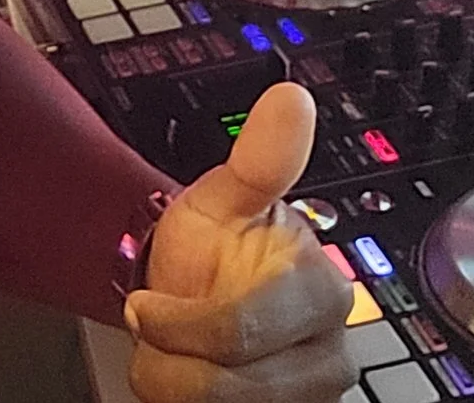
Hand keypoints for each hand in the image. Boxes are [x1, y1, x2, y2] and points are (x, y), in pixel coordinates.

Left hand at [124, 83, 355, 401]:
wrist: (201, 289)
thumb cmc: (215, 247)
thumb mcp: (224, 198)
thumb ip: (259, 158)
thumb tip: (290, 100)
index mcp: (319, 291)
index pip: (238, 330)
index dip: (177, 323)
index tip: (144, 308)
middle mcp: (329, 351)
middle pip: (228, 385)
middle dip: (171, 359)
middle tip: (157, 333)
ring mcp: (312, 394)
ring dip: (177, 386)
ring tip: (174, 354)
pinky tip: (191, 377)